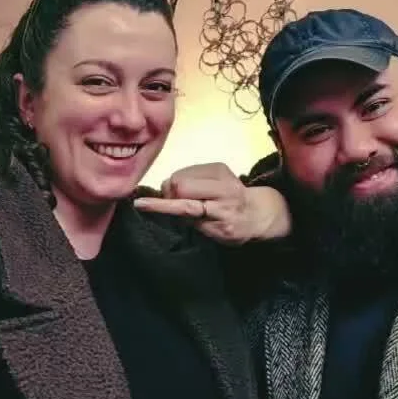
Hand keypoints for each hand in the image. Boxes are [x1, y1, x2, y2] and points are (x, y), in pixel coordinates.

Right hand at [134, 162, 291, 244]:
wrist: (256, 211)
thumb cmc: (233, 228)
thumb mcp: (213, 234)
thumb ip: (190, 219)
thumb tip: (167, 204)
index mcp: (222, 208)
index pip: (184, 205)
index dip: (161, 205)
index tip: (141, 204)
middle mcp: (223, 185)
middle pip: (178, 183)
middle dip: (172, 195)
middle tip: (181, 206)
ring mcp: (221, 171)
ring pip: (180, 174)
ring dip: (178, 187)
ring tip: (191, 198)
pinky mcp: (217, 164)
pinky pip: (187, 169)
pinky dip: (185, 180)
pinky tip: (197, 190)